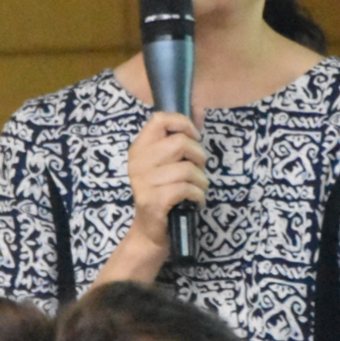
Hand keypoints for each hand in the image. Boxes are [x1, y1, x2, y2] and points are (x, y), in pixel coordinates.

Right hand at [126, 110, 207, 251]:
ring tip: (197, 189)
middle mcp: (138, 162)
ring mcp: (143, 182)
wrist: (150, 233)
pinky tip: (195, 201)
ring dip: (201, 181)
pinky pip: (186, 189)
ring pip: (187, 169)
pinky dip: (198, 195)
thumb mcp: (170, 162)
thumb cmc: (164, 193)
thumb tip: (198, 107)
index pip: (160, 119)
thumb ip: (183, 135)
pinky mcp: (153, 201)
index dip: (183, 124)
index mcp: (139, 148)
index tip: (194, 137)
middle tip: (198, 170)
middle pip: (180, 143)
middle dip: (199, 156)